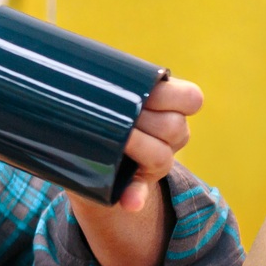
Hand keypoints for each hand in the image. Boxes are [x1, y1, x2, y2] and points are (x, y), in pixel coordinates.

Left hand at [65, 76, 202, 265]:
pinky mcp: (137, 183)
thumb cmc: (100, 106)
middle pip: (174, 126)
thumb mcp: (109, 92)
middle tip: (118, 114)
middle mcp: (171, 134)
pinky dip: (135, 197)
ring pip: (162, 156)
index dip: (172, 95)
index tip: (145, 93)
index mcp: (171, 107)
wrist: (91, 149)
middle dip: (145, 120)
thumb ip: (106, 80)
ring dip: (140, 149)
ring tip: (119, 140)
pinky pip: (140, 192)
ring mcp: (158, 160)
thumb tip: (74, 63)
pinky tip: (129, 202)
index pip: (191, 99)